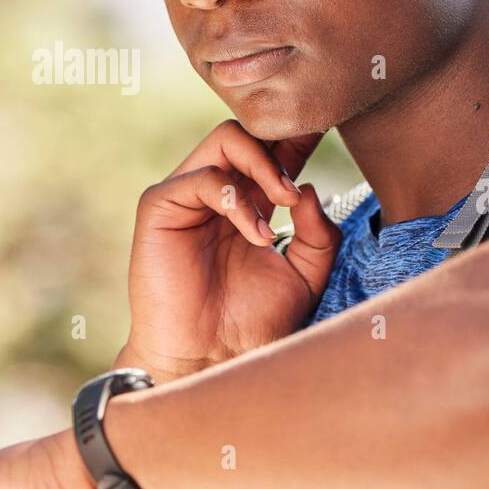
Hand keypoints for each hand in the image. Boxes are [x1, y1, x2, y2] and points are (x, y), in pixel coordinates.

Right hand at [123, 120, 340, 380]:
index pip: (275, 151)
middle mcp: (219, 192)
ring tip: (285, 204)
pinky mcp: (160, 208)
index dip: (300, 137)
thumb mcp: (306, 275)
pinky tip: (256, 234)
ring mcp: (188, 196)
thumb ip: (318, 233)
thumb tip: (310, 188)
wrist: (212, 358)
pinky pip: (202, 178)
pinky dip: (237, 200)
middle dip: (283, 146)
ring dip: (264, 167)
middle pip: (250, 132)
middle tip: (299, 190)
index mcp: (252, 202)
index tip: (328, 130)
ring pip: (227, 139)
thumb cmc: (254, 321)